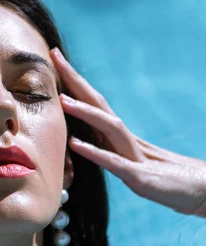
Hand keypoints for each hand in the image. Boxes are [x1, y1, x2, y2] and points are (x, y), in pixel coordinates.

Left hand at [50, 48, 205, 218]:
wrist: (200, 190)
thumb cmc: (165, 178)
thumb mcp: (129, 164)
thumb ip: (108, 152)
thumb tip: (81, 142)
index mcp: (120, 135)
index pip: (94, 101)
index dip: (74, 81)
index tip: (55, 57)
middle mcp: (125, 139)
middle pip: (98, 103)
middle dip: (75, 80)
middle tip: (54, 55)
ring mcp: (133, 156)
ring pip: (107, 127)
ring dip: (84, 112)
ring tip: (61, 99)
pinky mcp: (139, 177)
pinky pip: (114, 162)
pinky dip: (94, 152)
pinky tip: (75, 144)